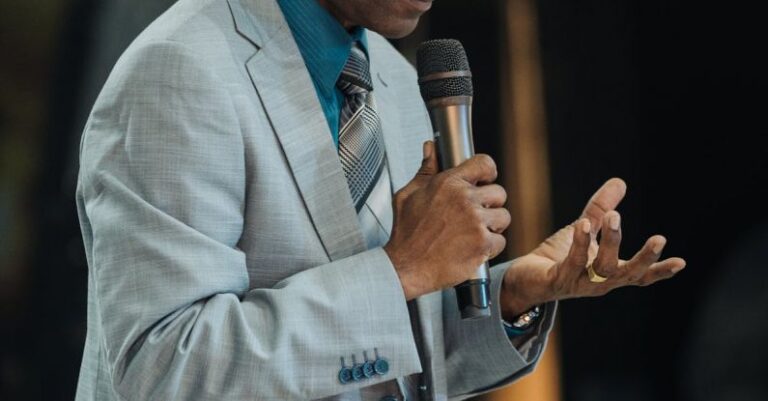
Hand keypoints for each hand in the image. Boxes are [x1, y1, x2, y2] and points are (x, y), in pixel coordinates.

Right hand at [384, 141, 510, 299]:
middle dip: (490, 204)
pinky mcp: (482, 244)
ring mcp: (476, 222)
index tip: (485, 181)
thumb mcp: (409, 194)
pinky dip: (490, 247)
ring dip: (492, 226)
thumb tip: (431, 149)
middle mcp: (465, 199)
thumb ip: (425, 170)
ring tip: (474, 233)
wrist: (406, 266)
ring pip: (503, 217)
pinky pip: (501, 241)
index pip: (484, 164)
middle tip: (475, 215)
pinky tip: (472, 248)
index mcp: (448, 183)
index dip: (488, 172)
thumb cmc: (406, 233)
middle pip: (499, 192)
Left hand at [499, 178, 686, 318]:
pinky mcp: (558, 280)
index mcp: (610, 274)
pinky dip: (580, 243)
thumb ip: (601, 209)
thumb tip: (620, 181)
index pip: (639, 275)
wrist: (525, 278)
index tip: (682, 262)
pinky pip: (573, 261)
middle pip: (627, 274)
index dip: (659, 269)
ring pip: (601, 267)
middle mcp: (599, 283)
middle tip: (660, 238)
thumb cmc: (558, 257)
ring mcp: (579, 284)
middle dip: (644, 257)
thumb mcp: (584, 229)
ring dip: (610, 242)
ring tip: (614, 217)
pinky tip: (583, 225)